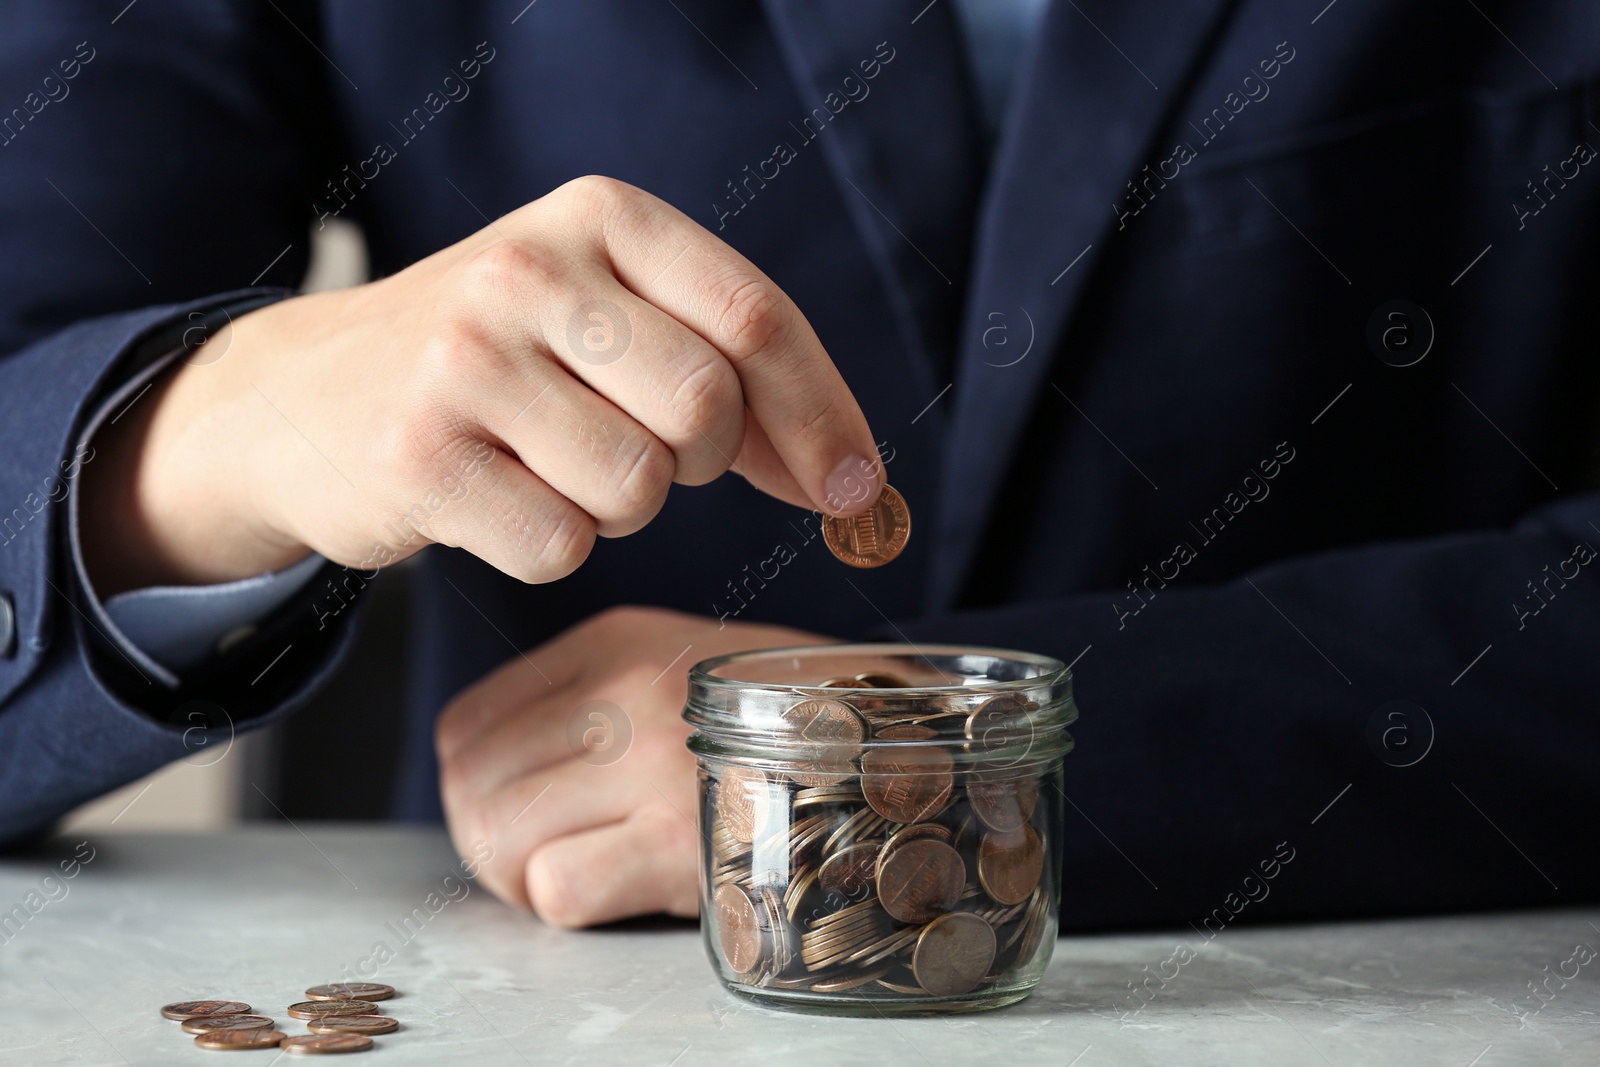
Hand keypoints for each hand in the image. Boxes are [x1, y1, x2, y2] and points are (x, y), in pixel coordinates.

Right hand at [81, 175, 883, 593]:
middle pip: (706, 409)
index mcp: (599, 217)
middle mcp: (529, 269)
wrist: (308, 398)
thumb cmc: (498, 363)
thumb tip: (853, 476)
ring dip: (620, 507)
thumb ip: (729, 368)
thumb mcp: (606, 317)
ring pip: (638, 487)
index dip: (824, 415)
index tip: (856, 487)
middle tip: (643, 450)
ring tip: (555, 468)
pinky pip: (561, 545)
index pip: (755, 317)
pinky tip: (501, 501)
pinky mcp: (417, 457)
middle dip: (702, 461)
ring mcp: (464, 360)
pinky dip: (550, 545)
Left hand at [435, 605, 834, 926]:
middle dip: (488, 842)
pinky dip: (571, 902)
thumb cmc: (776, 719)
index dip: (472, 785)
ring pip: (499, 837)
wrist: (896, 741)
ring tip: (582, 871)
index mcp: (613, 641)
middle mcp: (625, 690)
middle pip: (469, 786)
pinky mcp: (682, 837)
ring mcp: (654, 762)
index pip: (463, 725)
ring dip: (524, 878)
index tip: (516, 809)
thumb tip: (480, 773)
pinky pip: (557, 889)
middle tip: (539, 859)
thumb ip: (580, 699)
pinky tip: (624, 884)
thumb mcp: (673, 666)